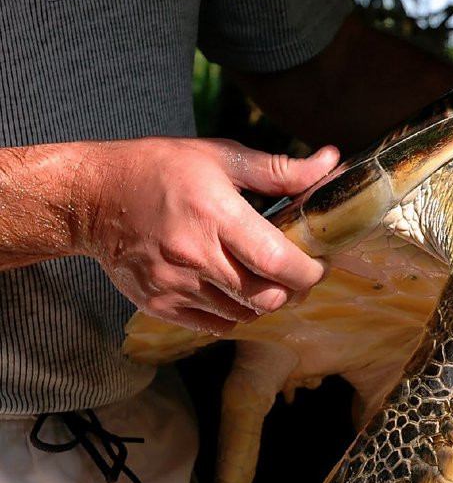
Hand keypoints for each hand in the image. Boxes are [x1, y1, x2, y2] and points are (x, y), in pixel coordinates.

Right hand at [82, 137, 339, 332]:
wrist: (91, 199)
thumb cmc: (160, 170)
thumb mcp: (221, 157)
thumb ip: (280, 170)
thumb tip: (331, 162)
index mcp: (215, 215)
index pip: (277, 261)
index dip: (310, 270)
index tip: (319, 262)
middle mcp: (195, 256)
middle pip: (266, 298)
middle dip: (294, 290)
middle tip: (298, 273)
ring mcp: (176, 286)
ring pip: (245, 315)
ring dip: (265, 301)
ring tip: (267, 278)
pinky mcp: (160, 305)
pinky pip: (216, 325)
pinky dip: (236, 313)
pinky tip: (236, 288)